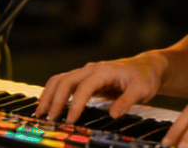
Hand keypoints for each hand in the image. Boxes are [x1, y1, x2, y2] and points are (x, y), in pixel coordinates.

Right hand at [37, 52, 166, 124]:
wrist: (146, 67)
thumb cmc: (144, 78)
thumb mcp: (142, 90)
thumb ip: (127, 101)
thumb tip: (112, 114)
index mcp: (104, 71)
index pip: (84, 87)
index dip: (76, 104)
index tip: (70, 120)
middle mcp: (91, 69)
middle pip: (65, 81)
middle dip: (55, 100)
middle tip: (49, 119)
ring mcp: (86, 72)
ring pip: (60, 80)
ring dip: (49, 95)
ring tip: (41, 113)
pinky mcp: (84, 79)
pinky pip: (63, 83)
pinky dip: (53, 94)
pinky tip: (48, 106)